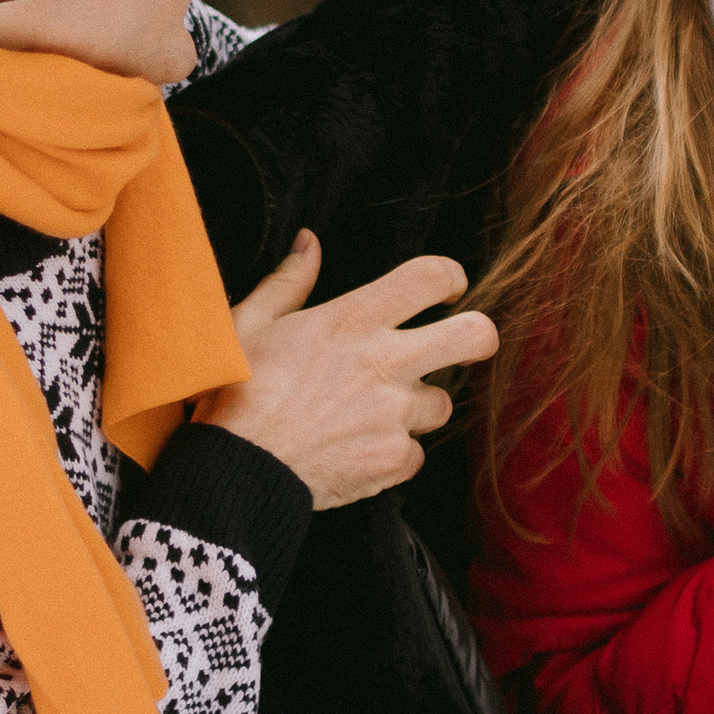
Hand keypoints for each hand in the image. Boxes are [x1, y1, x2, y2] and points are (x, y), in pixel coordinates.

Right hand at [198, 237, 497, 512]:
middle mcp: (385, 362)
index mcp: (353, 320)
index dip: (450, 278)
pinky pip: (415, 453)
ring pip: (442, 404)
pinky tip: (359, 450)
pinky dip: (395, 454)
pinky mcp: (395, 459)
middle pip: (475, 336)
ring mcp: (395, 413)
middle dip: (478, 337)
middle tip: (462, 344)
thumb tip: (309, 243)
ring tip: (373, 414)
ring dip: (417, 408)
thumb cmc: (235, 393)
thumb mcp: (250, 323)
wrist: (237, 470)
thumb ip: (288, 281)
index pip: (430, 277)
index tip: (447, 290)